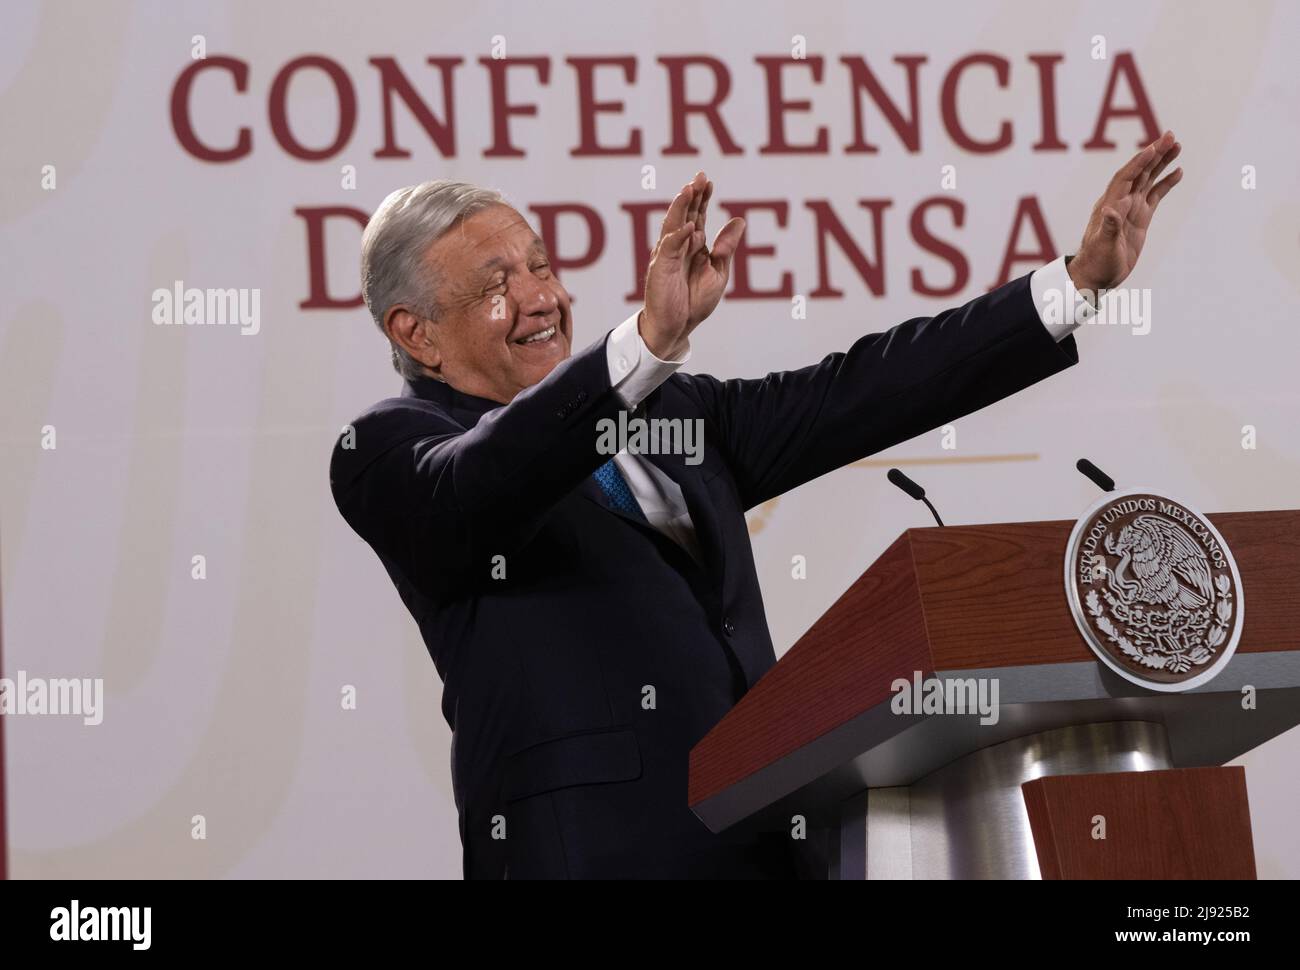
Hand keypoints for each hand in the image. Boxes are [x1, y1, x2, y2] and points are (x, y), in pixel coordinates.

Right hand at [641, 172, 745, 359]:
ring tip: (689, 189)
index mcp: (694, 245)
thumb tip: (739, 219)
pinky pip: (669, 248)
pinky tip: (690, 227)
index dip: (702, 198)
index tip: (708, 181)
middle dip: (692, 195)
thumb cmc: (695, 301)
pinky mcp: (660, 268)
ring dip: (680, 207)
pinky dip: (679, 237)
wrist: (678, 326)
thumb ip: (726, 247)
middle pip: (685, 214)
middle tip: (700, 176)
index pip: (698, 215)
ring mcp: (668, 255)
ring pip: (673, 225)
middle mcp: (680, 245)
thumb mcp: (718, 272)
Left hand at [1068, 130, 1182, 295]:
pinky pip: (1155, 195)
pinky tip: (1178, 171)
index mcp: (1110, 205)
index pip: (1125, 177)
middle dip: (1154, 153)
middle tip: (1171, 135)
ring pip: (1148, 179)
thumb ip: (1109, 228)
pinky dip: (1166, 183)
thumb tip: (1110, 210)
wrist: (1097, 276)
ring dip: (1161, 162)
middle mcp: (1120, 202)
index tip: (1153, 147)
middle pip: (1139, 172)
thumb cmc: (1097, 262)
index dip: (1138, 162)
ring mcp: (1131, 209)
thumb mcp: (1104, 246)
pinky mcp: (1140, 218)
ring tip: (1177, 146)